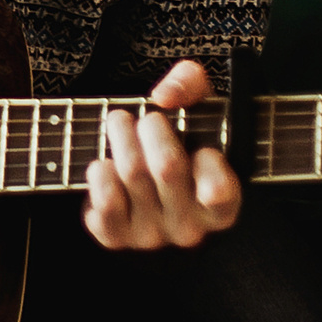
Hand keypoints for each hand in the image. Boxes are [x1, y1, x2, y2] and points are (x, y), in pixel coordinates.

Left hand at [82, 61, 241, 249]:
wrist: (144, 174)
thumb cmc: (181, 138)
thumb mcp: (197, 105)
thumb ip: (192, 84)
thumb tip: (165, 95)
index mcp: (221, 204)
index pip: (220, 191)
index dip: (210, 165)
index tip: (203, 147)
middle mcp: (190, 227)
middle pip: (167, 167)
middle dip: (153, 130)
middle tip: (147, 118)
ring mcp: (153, 235)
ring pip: (132, 175)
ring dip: (121, 138)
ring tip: (119, 122)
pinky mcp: (117, 237)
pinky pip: (104, 207)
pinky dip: (100, 177)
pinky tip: (103, 163)